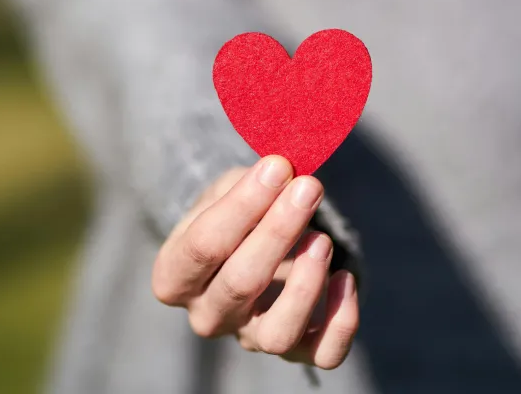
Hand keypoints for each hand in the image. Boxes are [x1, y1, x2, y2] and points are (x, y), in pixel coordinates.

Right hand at [152, 156, 358, 369]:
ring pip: (277, 333)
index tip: (277, 167)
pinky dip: (341, 322)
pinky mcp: (295, 350)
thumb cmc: (234, 215)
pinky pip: (322, 353)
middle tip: (308, 187)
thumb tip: (283, 170)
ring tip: (323, 240)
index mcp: (175, 277)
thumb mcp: (226, 191)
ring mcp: (250, 338)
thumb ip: (247, 183)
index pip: (202, 247)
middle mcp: (207, 316)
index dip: (242, 206)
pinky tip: (345, 278)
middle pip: (240, 285)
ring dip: (305, 285)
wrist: (250, 248)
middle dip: (278, 231)